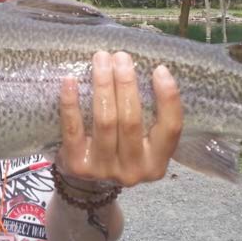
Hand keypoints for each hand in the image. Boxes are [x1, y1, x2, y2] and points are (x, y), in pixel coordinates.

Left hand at [56, 51, 182, 187]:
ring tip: (101, 60)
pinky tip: (70, 81)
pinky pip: (73, 129)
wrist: (86, 184)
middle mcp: (133, 170)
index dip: (168, 98)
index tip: (159, 69)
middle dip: (126, 83)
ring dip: (103, 85)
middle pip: (132, 120)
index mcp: (156, 162)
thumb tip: (144, 68)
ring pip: (105, 121)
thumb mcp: (141, 141)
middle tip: (121, 56)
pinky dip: (71, 103)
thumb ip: (148, 115)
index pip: (171, 128)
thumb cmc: (119, 148)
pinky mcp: (77, 165)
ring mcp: (104, 170)